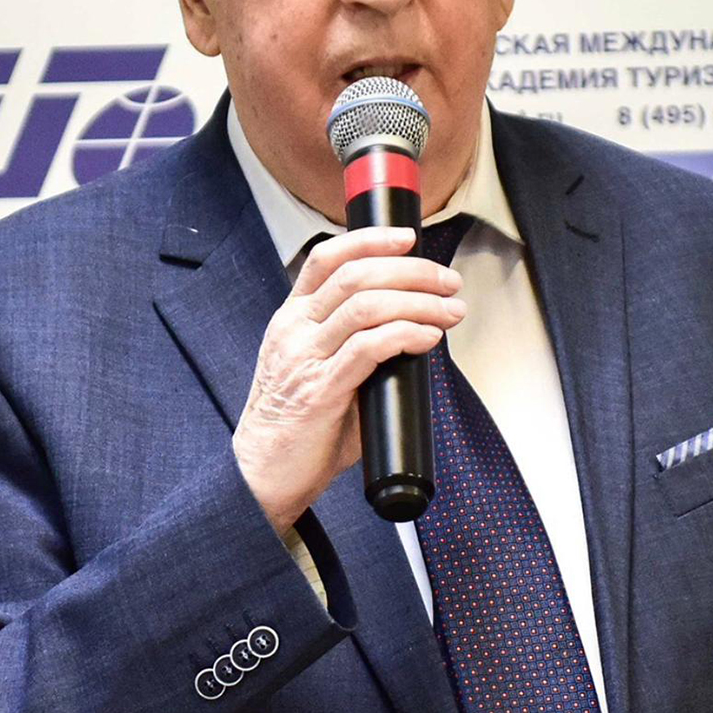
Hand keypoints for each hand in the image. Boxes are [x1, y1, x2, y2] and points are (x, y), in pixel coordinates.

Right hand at [233, 226, 464, 533]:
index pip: (327, 258)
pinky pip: (368, 348)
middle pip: (356, 275)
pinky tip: (427, 338)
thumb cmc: (298, 427)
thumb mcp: (318, 370)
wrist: (263, 474)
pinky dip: (405, 334)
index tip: (408, 238)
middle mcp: (295, 330)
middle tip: (448, 281)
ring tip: (450, 311)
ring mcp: (305, 358)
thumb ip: (354, 347)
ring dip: (419, 302)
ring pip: (366, 305)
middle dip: (412, 271)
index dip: (370, 240)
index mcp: (292, 318)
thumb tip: (412, 334)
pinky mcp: (321, 390)